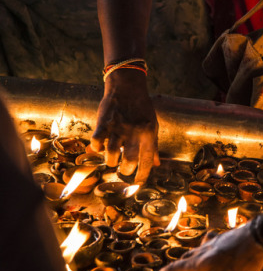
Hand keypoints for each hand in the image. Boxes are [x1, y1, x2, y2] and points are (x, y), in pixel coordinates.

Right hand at [91, 69, 158, 183]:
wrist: (127, 87)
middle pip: (129, 161)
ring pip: (112, 153)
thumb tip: (157, 164)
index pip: (147, 161)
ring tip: (112, 160)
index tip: (138, 184)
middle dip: (125, 170)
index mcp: (149, 134)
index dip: (142, 176)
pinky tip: (98, 148)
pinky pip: (97, 141)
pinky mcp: (104, 122)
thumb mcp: (153, 125)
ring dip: (111, 161)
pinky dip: (96, 148)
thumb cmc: (142, 108)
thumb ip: (154, 146)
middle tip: (123, 170)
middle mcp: (134, 132)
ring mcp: (119, 127)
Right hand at [150, 224, 262, 270]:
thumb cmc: (240, 264)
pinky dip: (199, 254)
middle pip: (182, 269)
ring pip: (192, 258)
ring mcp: (211, 245)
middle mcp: (201, 253)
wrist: (258, 238)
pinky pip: (205, 248)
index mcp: (197, 265)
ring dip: (184, 270)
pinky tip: (203, 251)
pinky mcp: (222, 241)